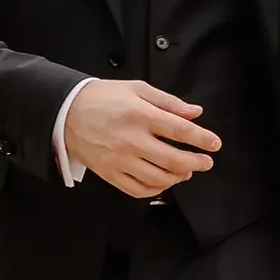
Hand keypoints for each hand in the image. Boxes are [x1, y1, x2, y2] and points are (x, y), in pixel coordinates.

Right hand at [64, 79, 220, 198]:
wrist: (65, 112)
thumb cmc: (102, 97)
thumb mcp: (137, 89)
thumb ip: (169, 102)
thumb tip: (195, 113)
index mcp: (140, 115)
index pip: (180, 131)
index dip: (202, 139)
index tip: (215, 144)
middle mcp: (131, 140)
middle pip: (174, 160)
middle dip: (197, 163)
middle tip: (206, 162)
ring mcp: (119, 160)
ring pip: (159, 179)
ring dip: (179, 177)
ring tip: (186, 171)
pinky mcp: (109, 173)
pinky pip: (138, 190)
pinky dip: (156, 190)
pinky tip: (164, 182)